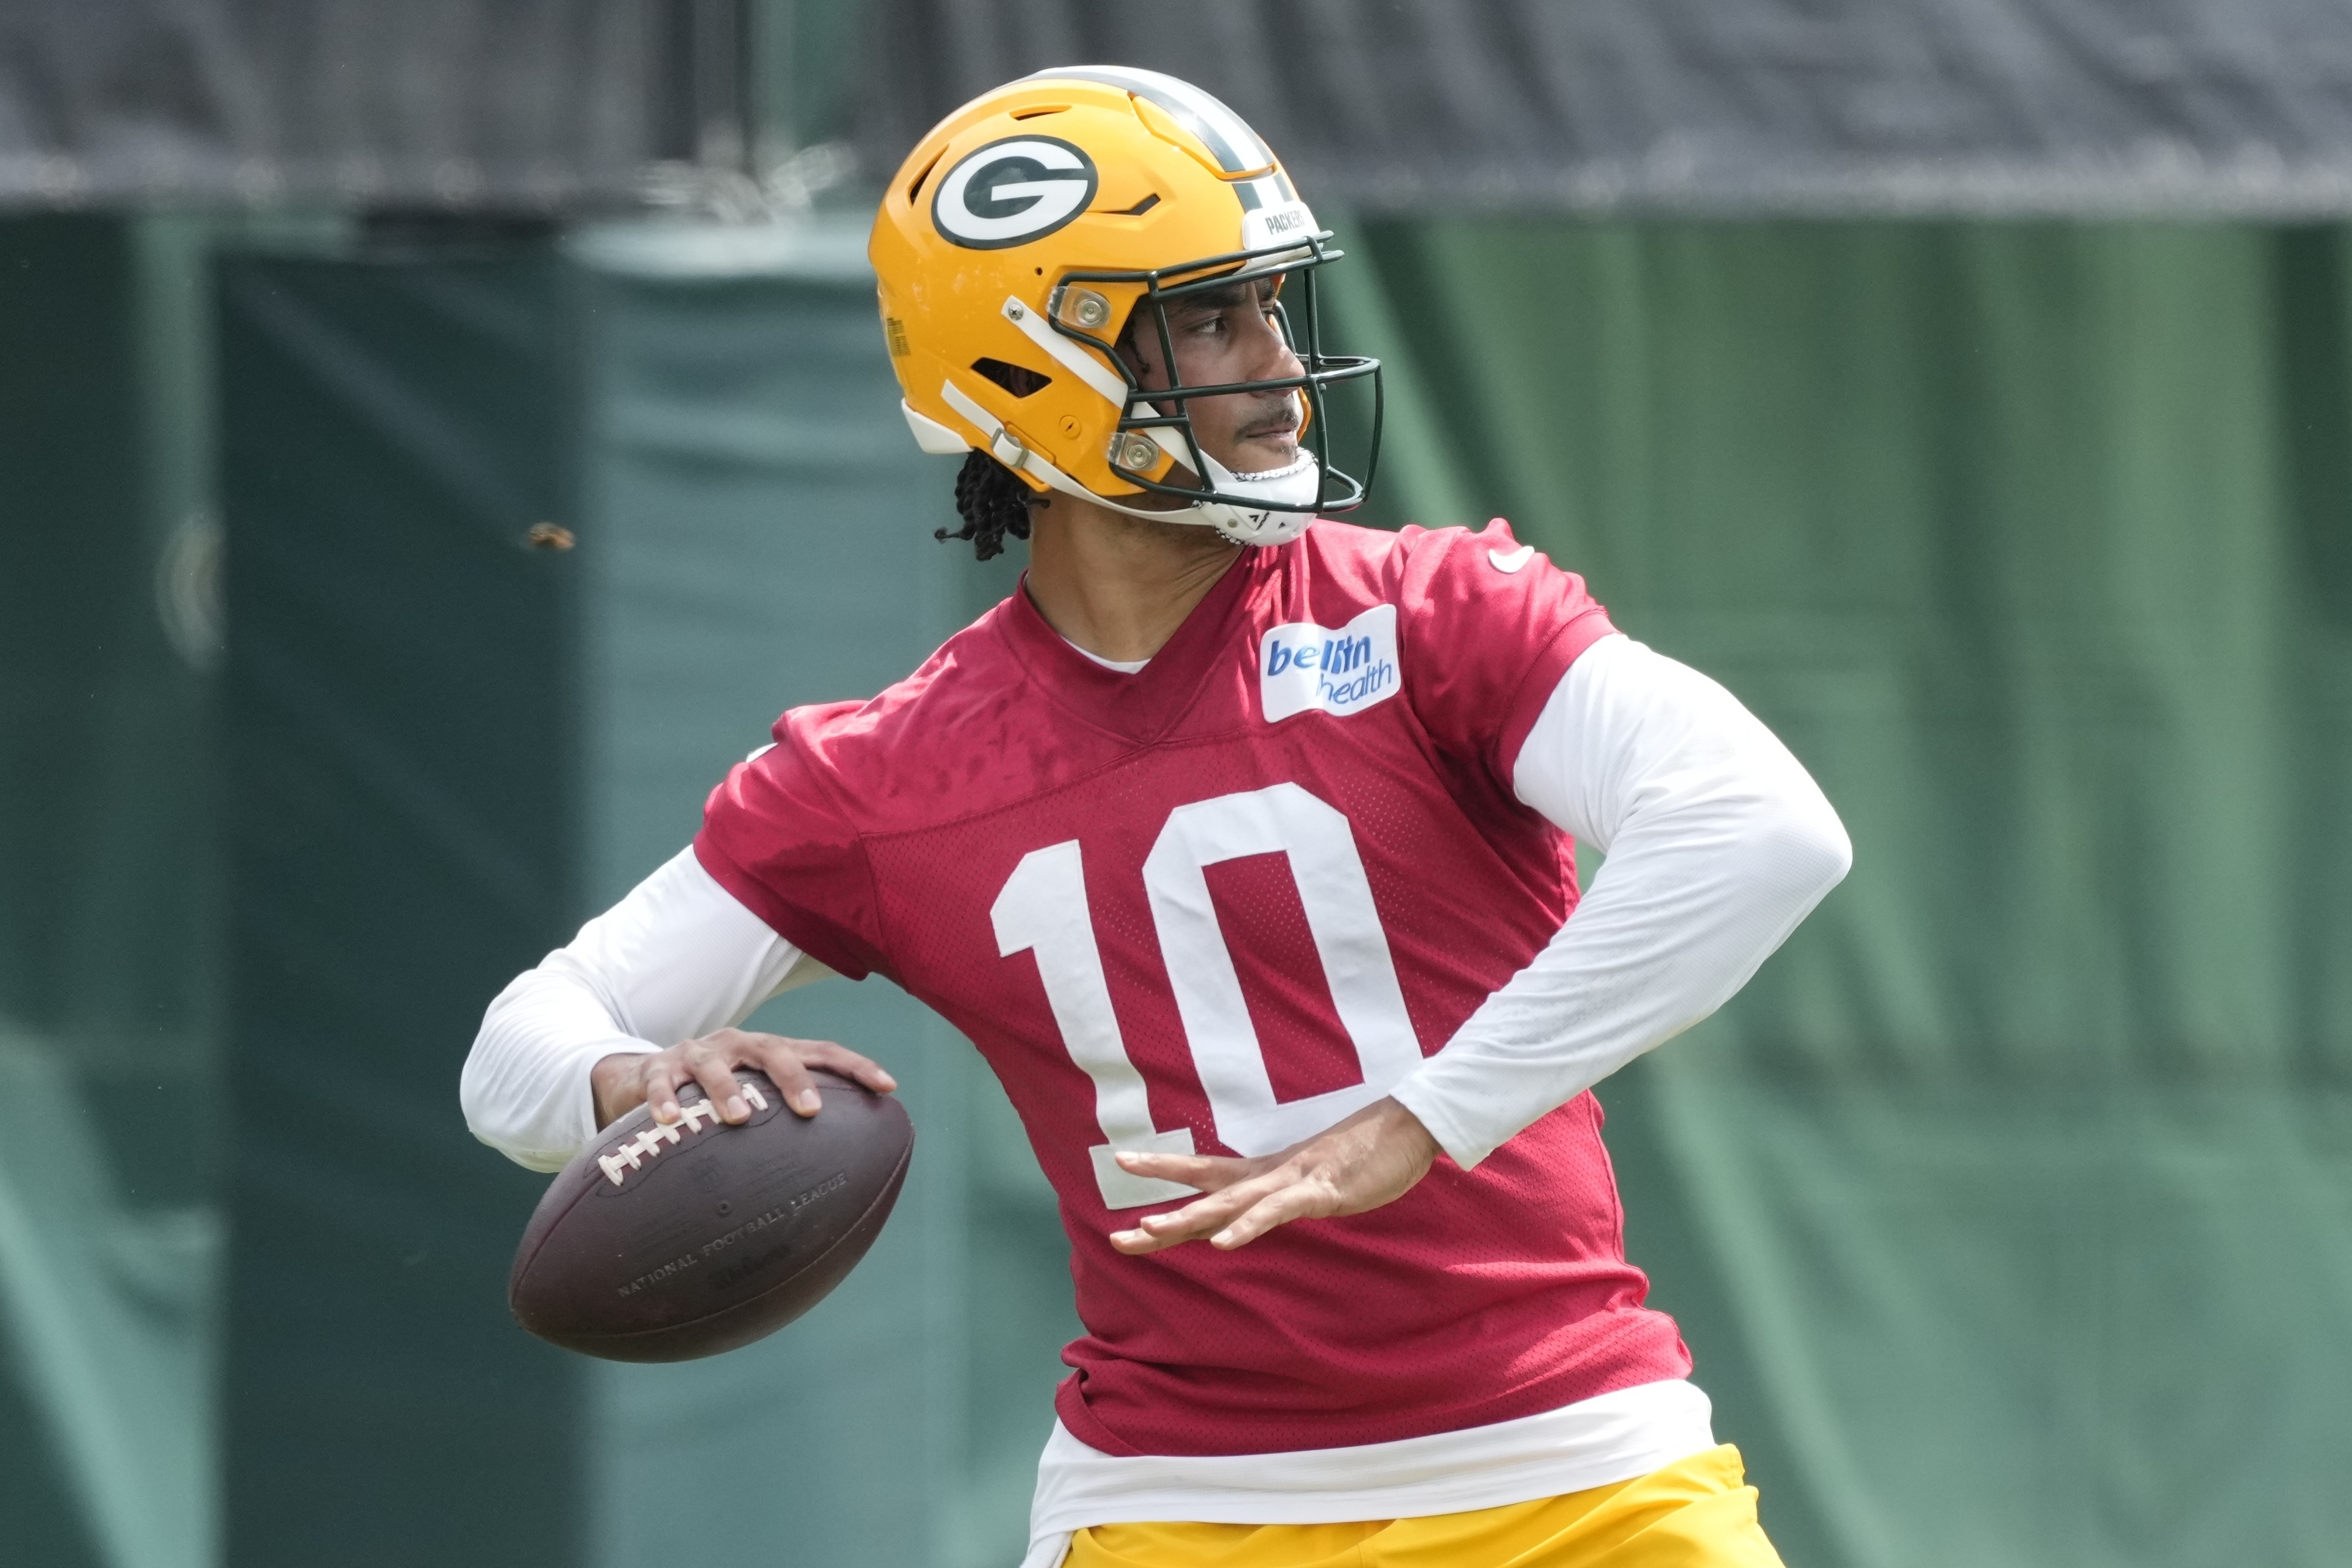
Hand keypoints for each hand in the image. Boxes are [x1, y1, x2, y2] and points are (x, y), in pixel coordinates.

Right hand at [590, 1028, 895, 1130]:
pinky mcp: (657, 1068)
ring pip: (715, 1066)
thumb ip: (787, 1125)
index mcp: (770, 1052)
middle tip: (811, 1110)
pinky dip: (664, 1100)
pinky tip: (670, 1121)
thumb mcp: (753, 1100)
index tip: (889, 1086)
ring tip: (738, 1118)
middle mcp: (738, 1045)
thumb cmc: (712, 1097)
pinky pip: (660, 1083)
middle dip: (794, 1079)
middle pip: (774, 1052)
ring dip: (727, 1090)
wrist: (641, 1076)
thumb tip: (837, 1173)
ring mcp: (697, 1054)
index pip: (821, 1052)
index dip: (856, 1066)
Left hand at [1107, 1097, 1439, 1253]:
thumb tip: (1266, 1203)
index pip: (1204, 1172)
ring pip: (1229, 1203)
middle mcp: (1268, 1175)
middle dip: (1160, 1217)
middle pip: (1203, 1195)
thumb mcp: (1316, 1177)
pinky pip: (1276, 1212)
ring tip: (1148, 1231)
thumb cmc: (1363, 1153)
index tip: (1122, 1163)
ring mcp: (1291, 1181)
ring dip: (1188, 1219)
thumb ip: (1288, 1191)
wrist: (1407, 1126)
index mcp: (1265, 1172)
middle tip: (1114, 1236)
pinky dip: (1247, 1227)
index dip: (1164, 1169)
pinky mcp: (1319, 1191)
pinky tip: (1222, 1244)